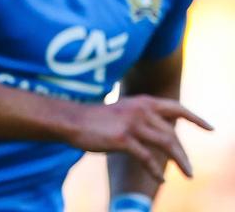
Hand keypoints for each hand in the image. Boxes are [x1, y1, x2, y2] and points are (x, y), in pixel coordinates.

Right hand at [72, 95, 211, 180]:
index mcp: (142, 102)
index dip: (195, 118)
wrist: (70, 120)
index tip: (210, 128)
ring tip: (187, 175)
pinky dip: (156, 170)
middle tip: (189, 169)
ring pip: (167, 145)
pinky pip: (147, 158)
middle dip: (184, 153)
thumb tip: (161, 134)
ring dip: (180, 162)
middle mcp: (141, 110)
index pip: (176, 108)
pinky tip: (161, 178)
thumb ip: (142, 118)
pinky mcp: (123, 139)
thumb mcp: (122, 112)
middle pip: (173, 133)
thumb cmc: (94, 119)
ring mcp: (132, 124)